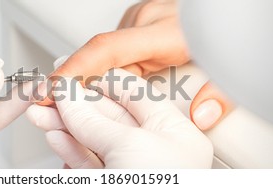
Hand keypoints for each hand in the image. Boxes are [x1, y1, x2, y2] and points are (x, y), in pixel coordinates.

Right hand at [27, 69, 212, 167]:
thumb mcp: (130, 147)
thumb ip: (94, 119)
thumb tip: (69, 94)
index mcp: (175, 134)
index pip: (133, 93)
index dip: (99, 80)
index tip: (72, 73)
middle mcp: (156, 151)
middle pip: (107, 115)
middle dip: (74, 103)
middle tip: (47, 93)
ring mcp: (131, 169)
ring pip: (92, 138)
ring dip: (63, 124)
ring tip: (39, 112)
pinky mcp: (110, 183)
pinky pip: (87, 160)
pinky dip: (68, 147)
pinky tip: (54, 134)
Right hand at [38, 0, 232, 130]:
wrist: (220, 9)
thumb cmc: (218, 27)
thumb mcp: (223, 62)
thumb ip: (218, 92)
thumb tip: (201, 116)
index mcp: (162, 30)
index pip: (107, 49)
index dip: (75, 69)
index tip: (54, 87)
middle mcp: (142, 23)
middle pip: (97, 58)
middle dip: (72, 83)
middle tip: (49, 103)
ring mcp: (136, 24)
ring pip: (101, 58)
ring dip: (85, 82)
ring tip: (63, 103)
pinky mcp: (134, 29)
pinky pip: (110, 55)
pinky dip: (99, 75)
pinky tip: (93, 93)